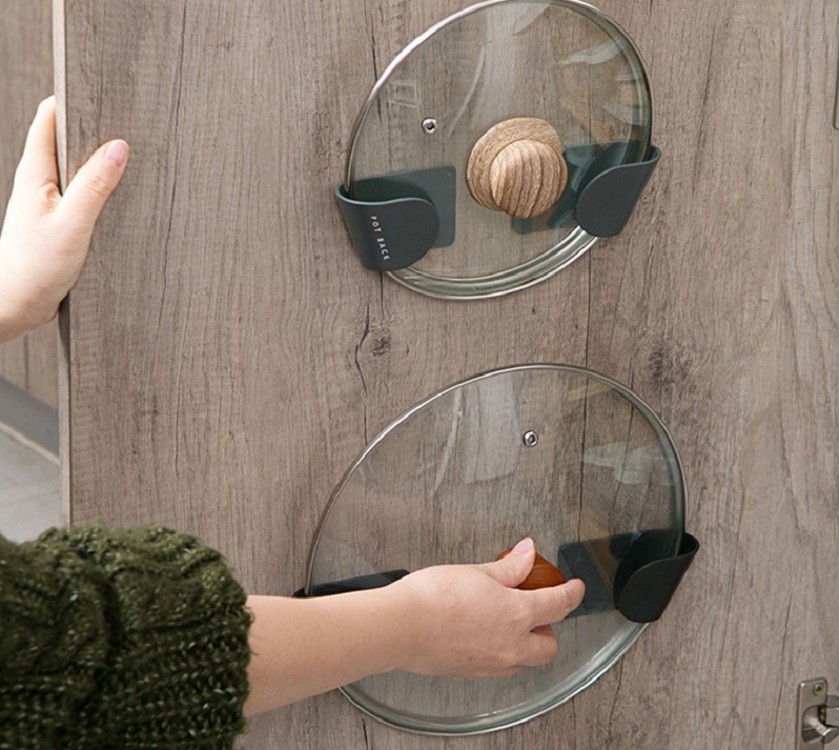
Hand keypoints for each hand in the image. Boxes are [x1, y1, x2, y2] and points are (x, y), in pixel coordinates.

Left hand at [0, 96, 128, 341]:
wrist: (15, 307)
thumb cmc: (35, 267)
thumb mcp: (73, 223)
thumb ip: (96, 185)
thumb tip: (119, 148)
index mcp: (34, 174)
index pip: (48, 120)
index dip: (71, 101)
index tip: (100, 89)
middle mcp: (38, 184)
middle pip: (64, 142)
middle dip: (92, 129)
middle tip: (126, 119)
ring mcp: (47, 205)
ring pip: (74, 171)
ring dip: (98, 163)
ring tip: (130, 157)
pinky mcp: (57, 226)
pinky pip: (81, 197)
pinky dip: (99, 191)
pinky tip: (118, 200)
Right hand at [244, 539, 583, 714]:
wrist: (400, 626)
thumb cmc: (433, 596)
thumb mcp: (477, 572)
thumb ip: (509, 566)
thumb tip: (528, 552)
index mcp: (517, 615)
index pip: (558, 605)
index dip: (572, 594)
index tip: (576, 587)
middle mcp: (511, 646)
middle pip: (548, 646)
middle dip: (547, 629)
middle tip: (532, 607)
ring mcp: (492, 664)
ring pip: (523, 660)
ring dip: (523, 642)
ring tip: (501, 619)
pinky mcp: (472, 673)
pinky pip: (498, 665)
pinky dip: (499, 651)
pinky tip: (479, 632)